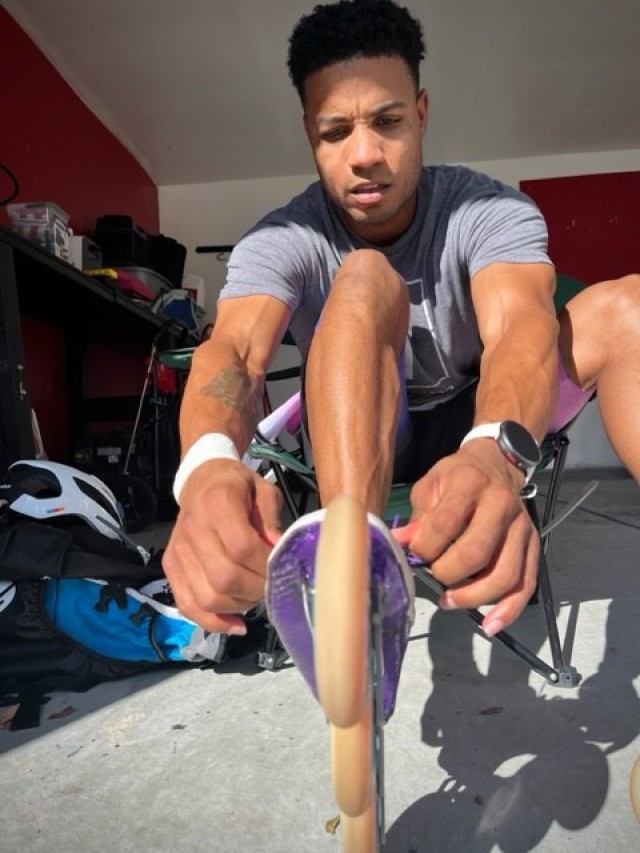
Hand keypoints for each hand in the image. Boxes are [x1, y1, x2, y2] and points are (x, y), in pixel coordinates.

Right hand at [162, 459, 282, 634]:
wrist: (201, 481)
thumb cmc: (237, 487)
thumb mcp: (263, 491)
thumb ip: (272, 519)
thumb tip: (279, 552)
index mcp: (218, 503)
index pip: (242, 547)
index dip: (265, 565)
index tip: (281, 567)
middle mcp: (193, 529)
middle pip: (224, 578)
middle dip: (255, 590)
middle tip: (271, 585)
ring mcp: (178, 551)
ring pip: (207, 597)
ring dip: (238, 606)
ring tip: (255, 596)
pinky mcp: (171, 567)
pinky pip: (188, 605)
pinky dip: (213, 622)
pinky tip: (236, 623)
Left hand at [393, 440, 538, 633]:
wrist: (496, 463)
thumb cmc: (457, 476)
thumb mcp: (430, 486)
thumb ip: (417, 517)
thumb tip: (398, 544)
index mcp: (469, 484)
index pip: (445, 524)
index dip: (424, 547)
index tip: (415, 554)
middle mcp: (500, 504)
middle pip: (476, 553)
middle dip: (447, 573)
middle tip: (433, 575)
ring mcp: (521, 527)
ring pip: (504, 574)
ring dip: (474, 597)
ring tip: (449, 601)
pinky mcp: (532, 544)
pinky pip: (526, 583)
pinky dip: (509, 609)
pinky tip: (490, 625)